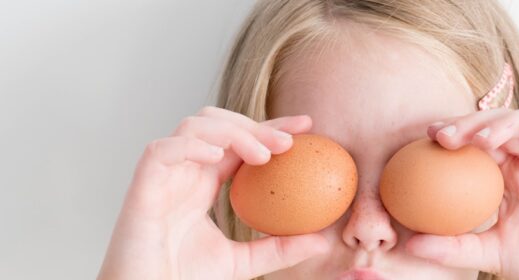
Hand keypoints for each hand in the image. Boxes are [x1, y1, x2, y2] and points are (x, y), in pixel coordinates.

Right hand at [99, 107, 329, 279]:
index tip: (307, 126)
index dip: (270, 127)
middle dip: (255, 124)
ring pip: (192, 127)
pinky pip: (161, 150)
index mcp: (203, 183)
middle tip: (290, 139)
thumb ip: (279, 248)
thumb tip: (322, 240)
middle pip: (217, 123)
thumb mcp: (244, 263)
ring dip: (231, 132)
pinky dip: (191, 146)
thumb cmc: (183, 278)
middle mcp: (183, 172)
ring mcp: (162, 176)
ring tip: (262, 155)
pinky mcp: (142, 187)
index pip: (239, 142)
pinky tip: (219, 159)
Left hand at [406, 108, 518, 279]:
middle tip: (448, 136)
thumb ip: (454, 247)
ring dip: (510, 123)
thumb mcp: (491, 253)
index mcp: (511, 170)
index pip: (481, 138)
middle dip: (474, 123)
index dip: (457, 130)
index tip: (429, 136)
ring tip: (486, 140)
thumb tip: (410, 245)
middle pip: (504, 122)